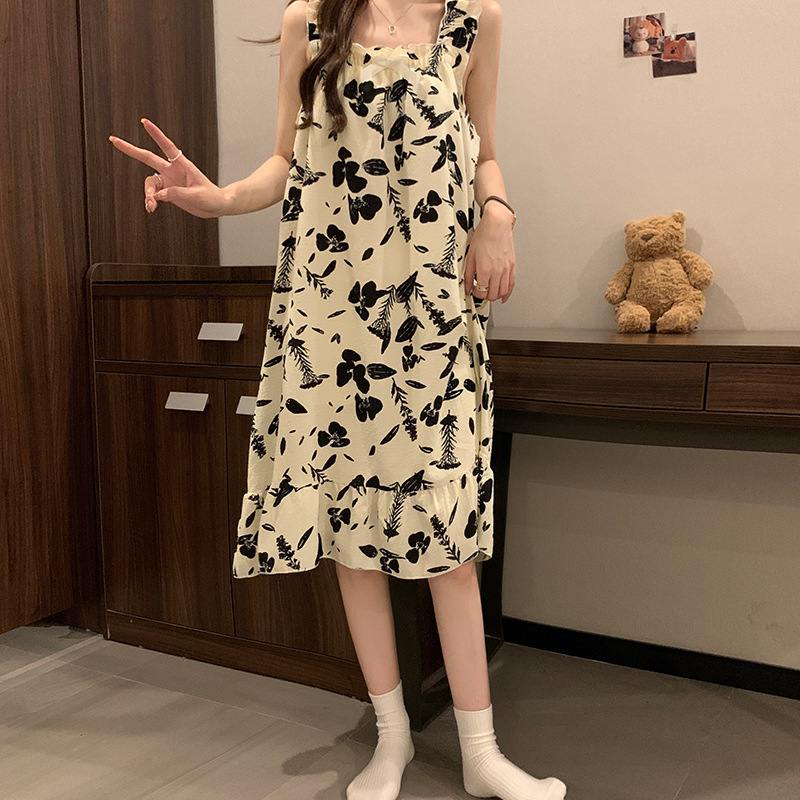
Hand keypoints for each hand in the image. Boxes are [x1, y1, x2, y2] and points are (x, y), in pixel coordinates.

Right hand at [109, 118, 227, 218]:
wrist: (217, 206)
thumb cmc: (211, 197)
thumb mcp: (197, 195)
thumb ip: (178, 194)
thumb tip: (159, 195)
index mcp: (182, 165)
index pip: (167, 146)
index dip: (156, 134)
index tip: (144, 122)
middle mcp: (172, 170)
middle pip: (148, 158)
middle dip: (131, 149)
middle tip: (113, 140)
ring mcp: (169, 181)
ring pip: (149, 183)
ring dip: (147, 194)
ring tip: (151, 206)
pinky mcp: (168, 192)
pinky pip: (153, 194)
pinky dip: (151, 201)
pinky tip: (152, 208)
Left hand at [462, 202, 515, 302]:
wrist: (497, 225)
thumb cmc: (484, 236)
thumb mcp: (470, 256)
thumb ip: (468, 275)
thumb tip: (467, 286)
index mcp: (485, 270)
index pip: (481, 292)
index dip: (476, 294)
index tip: (474, 291)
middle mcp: (497, 272)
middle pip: (493, 294)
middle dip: (485, 296)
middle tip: (481, 292)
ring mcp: (506, 269)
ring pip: (503, 292)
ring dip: (496, 296)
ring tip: (490, 293)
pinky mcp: (512, 266)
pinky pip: (512, 284)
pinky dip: (508, 293)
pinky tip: (504, 296)